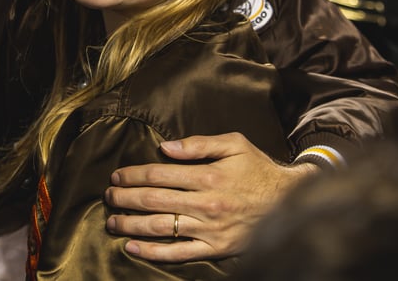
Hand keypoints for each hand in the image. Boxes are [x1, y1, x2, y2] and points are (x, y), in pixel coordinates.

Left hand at [104, 132, 316, 260]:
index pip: (158, 174)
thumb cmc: (258, 169)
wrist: (290, 201)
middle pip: (153, 200)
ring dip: (131, 224)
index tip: (117, 176)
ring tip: (112, 221)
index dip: (133, 175)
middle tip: (108, 196)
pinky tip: (132, 246)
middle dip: (125, 198)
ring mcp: (208, 229)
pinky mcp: (215, 249)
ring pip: (160, 227)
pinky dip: (152, 251)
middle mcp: (205, 203)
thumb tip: (165, 147)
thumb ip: (198, 144)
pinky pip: (178, 253)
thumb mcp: (234, 144)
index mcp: (207, 175)